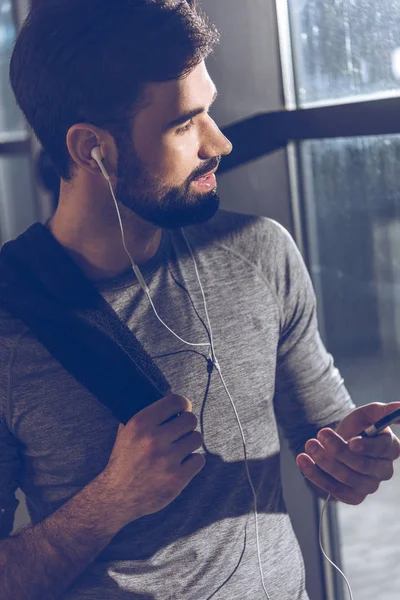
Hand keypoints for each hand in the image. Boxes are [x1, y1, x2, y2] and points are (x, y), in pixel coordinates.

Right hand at [102, 393, 204, 524]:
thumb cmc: (124, 460)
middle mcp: (154, 440)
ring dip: (189, 443)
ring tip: (178, 449)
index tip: (182, 410)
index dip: (183, 404)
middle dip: (186, 425)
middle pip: (190, 420)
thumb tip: (169, 396)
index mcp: (140, 423)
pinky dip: (192, 462)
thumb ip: (145, 413)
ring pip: (196, 439)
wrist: (116, 496)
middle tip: (180, 433)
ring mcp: (166, 460)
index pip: (175, 401)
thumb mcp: (126, 431)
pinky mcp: (176, 479)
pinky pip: (199, 460)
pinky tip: (180, 464)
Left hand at [296, 402, 399, 504]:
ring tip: (310, 445)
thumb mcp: (370, 414)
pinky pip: (336, 491)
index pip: (383, 450)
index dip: (367, 447)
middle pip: (363, 465)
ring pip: (348, 479)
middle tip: (321, 433)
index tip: (351, 442)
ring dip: (325, 462)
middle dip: (339, 450)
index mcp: (391, 448)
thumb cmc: (359, 427)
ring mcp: (369, 486)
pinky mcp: (353, 496)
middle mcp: (383, 470)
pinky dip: (316, 476)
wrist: (340, 442)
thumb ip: (385, 411)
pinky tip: (303, 460)